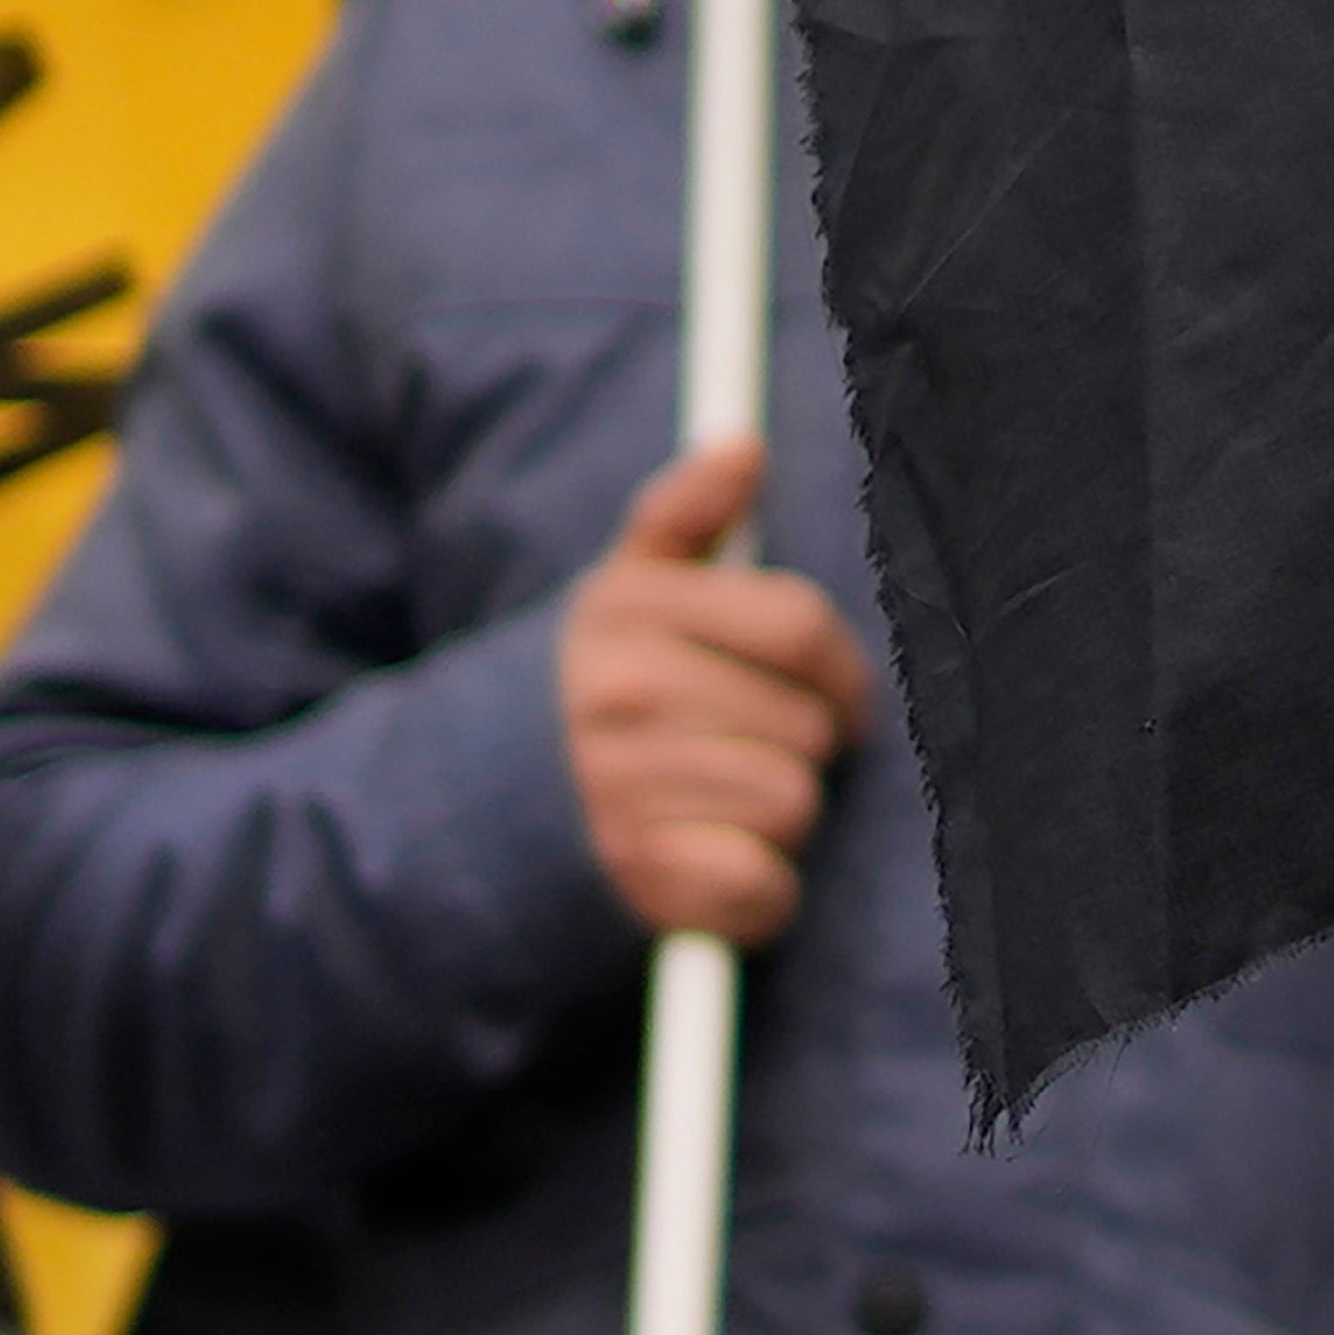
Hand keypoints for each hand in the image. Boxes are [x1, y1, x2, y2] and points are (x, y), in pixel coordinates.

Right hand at [558, 435, 869, 944]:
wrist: (493, 806)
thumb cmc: (610, 684)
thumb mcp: (633, 587)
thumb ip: (689, 510)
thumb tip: (744, 446)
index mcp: (627, 612)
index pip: (802, 627)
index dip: (840, 667)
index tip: (827, 690)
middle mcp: (617, 696)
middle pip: (809, 727)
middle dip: (802, 744)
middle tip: (750, 751)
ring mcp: (620, 791)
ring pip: (792, 803)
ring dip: (777, 813)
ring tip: (721, 802)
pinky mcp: (638, 879)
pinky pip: (762, 885)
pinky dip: (757, 888)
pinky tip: (714, 861)